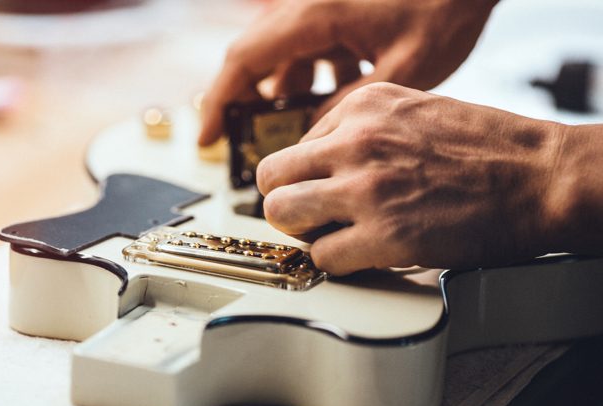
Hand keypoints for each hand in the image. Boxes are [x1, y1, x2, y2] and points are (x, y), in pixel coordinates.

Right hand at [199, 0, 498, 145]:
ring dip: (287, 93)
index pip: (246, 60)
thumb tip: (313, 138)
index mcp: (315, 16)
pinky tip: (343, 92)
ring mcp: (321, 9)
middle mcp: (309, 8)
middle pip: (256, 58)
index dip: (220, 102)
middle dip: (246, 103)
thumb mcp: (401, 69)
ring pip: (284, 57)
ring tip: (304, 127)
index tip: (209, 137)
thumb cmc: (446, 7)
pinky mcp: (338, 13)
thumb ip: (351, 107)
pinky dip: (315, 77)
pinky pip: (310, 49)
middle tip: (245, 142)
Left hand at [257, 83, 567, 273]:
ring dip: (302, 232)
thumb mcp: (413, 111)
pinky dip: (334, 262)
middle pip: (272, 178)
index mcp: (363, 107)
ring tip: (330, 237)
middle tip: (309, 217)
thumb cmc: (486, 148)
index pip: (295, 146)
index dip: (306, 176)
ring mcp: (366, 187)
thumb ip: (361, 131)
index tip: (319, 192)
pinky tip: (361, 256)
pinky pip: (321, 255)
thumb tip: (321, 163)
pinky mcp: (383, 235)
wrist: (540, 178)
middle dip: (287, 202)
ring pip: (282, 214)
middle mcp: (356, 141)